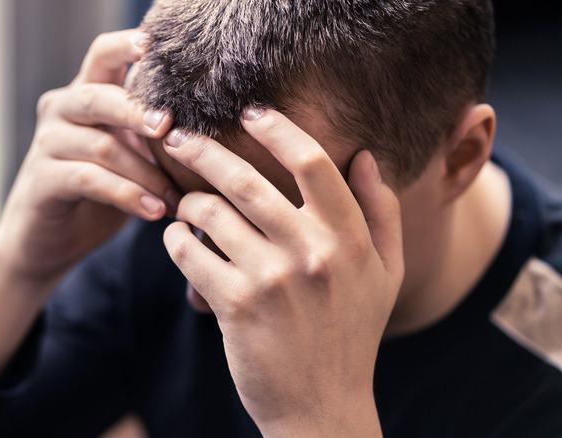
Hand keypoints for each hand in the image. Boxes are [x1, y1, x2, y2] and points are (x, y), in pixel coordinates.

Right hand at [0, 30, 177, 381]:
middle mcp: (60, 111)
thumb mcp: (130, 159)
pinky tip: (155, 211)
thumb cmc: (99, 195)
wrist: (48, 242)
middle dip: (140, 111)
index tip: (153, 45)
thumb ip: (153, 138)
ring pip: (102, 145)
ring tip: (176, 198)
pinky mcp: (42, 181)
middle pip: (98, 96)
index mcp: (84, 96)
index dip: (124, 45)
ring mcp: (46, 144)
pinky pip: (89, 179)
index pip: (101, 56)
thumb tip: (214, 133)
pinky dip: (127, 195)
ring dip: (147, 173)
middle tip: (171, 128)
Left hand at [161, 108, 402, 436]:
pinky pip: (189, 253)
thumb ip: (382, 212)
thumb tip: (365, 155)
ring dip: (187, 202)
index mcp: (349, 239)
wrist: (323, 408)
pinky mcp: (234, 306)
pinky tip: (178, 240)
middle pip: (246, 179)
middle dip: (203, 150)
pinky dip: (175, 240)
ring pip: (210, 213)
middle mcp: (312, 253)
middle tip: (178, 137)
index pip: (312, 162)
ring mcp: (272, 280)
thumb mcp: (387, 274)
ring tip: (183, 204)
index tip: (249, 112)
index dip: (277, 128)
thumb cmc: (353, 335)